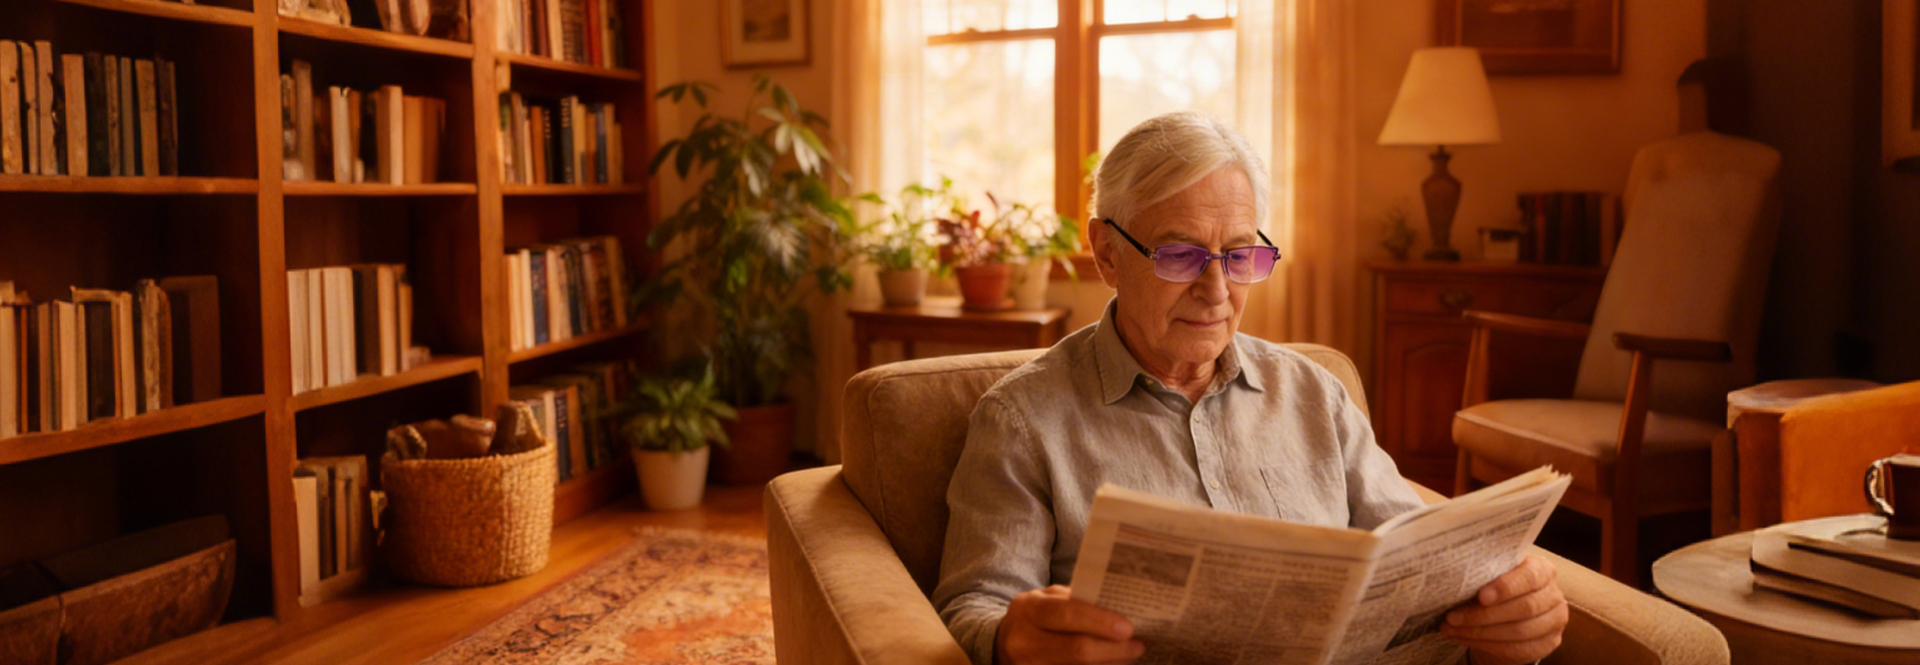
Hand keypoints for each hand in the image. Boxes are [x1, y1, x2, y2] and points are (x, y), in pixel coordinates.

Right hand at [996, 585, 1145, 664]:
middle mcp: (1024, 641)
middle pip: (1076, 650)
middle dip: (1113, 650)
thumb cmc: (1035, 618)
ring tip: (1129, 657)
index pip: (1067, 614)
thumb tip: (1120, 610)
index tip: (1128, 628)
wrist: (1001, 644)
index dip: (1100, 622)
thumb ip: (1076, 601)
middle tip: (1137, 646)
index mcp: (1028, 610)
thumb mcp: (1047, 600)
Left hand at [1442, 556, 1567, 664]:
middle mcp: (1554, 595)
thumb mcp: (1492, 575)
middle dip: (1483, 615)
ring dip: (1480, 632)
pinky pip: (1518, 649)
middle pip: (1523, 608)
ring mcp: (1555, 621)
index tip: (1481, 596)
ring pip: (1519, 632)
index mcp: (1542, 570)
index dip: (1506, 587)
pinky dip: (1487, 646)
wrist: (1508, 614)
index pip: (1529, 576)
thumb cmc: (1497, 587)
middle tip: (1452, 617)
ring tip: (1451, 629)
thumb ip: (1483, 575)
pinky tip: (1465, 639)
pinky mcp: (1548, 644)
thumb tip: (1453, 580)